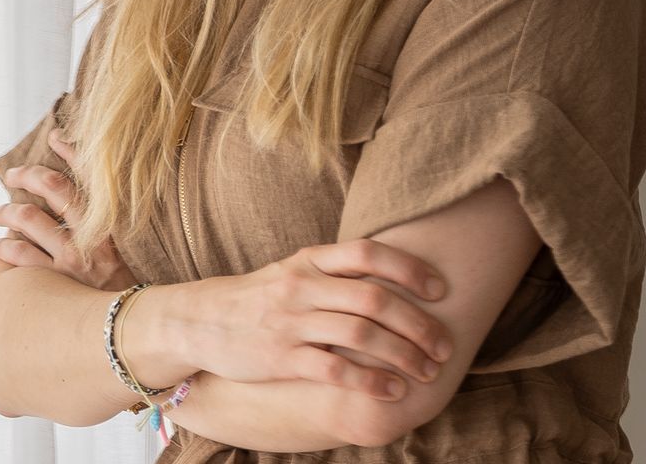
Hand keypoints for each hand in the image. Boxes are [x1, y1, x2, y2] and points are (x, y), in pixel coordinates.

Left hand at [0, 127, 139, 291]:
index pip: (89, 172)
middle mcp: (91, 232)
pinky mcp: (55, 281)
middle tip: (12, 175)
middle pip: (53, 188)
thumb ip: (108, 222)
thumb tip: (85, 195)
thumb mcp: (127, 247)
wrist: (130, 328)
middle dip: (27, 175)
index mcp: (111, 218)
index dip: (70, 150)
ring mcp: (71, 257)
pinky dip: (3, 247)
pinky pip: (19, 256)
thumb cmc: (128, 285)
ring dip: (6, 212)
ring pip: (29, 219)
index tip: (55, 137)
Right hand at [186, 240, 452, 400]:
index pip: (368, 253)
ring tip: (427, 371)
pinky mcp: (281, 357)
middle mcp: (305, 285)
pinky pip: (335, 370)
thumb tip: (394, 274)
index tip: (440, 290)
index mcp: (312, 258)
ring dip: (402, 355)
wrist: (202, 319)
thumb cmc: (261, 295)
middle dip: (418, 323)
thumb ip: (337, 271)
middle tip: (444, 345)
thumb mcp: (296, 270)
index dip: (409, 269)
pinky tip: (392, 392)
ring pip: (360, 335)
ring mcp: (292, 321)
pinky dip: (369, 382)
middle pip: (374, 298)